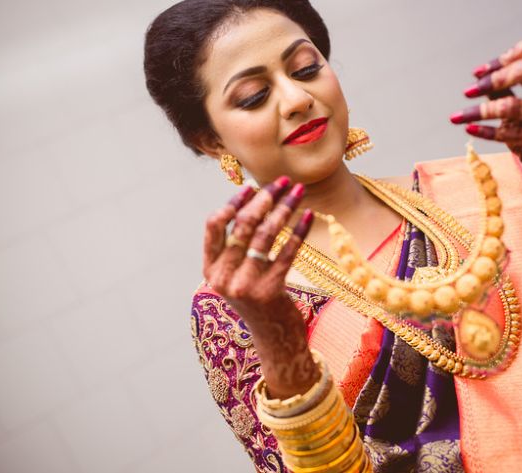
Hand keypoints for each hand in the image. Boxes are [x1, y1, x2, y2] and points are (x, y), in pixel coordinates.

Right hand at [203, 176, 318, 397]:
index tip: (252, 186)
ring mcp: (245, 286)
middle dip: (264, 198)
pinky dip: (299, 230)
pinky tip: (310, 215)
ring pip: (265, 235)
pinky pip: (287, 252)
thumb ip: (236, 247)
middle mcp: (223, 278)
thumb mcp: (237, 275)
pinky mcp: (269, 291)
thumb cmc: (257, 298)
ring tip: (299, 192)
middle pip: (242, 225)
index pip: (214, 225)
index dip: (233, 202)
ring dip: (284, 208)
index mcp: (211, 269)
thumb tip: (252, 201)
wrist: (274, 339)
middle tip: (283, 182)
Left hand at [450, 40, 521, 188]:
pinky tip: (469, 130)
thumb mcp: (516, 109)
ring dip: (480, 111)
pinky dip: (485, 131)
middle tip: (468, 91)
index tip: (476, 74)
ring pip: (513, 106)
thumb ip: (503, 91)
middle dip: (493, 79)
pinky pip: (510, 133)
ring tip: (457, 116)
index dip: (499, 61)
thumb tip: (479, 76)